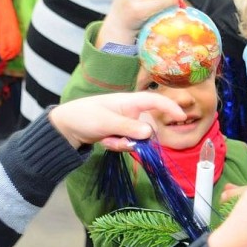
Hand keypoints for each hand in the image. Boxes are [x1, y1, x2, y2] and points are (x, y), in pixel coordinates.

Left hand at [49, 91, 185, 149]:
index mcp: (128, 101)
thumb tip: (149, 133)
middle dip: (136, 137)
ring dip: (124, 143)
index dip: (169, 107)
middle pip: (147, 126)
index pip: (154, 100)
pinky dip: (117, 145)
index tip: (181, 116)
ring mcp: (124, 123)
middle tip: (120, 141)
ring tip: (107, 140)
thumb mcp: (106, 122)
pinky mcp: (119, 134)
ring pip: (136, 138)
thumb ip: (128, 127)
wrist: (65, 128)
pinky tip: (104, 142)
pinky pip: (127, 143)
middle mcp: (129, 111)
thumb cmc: (84, 116)